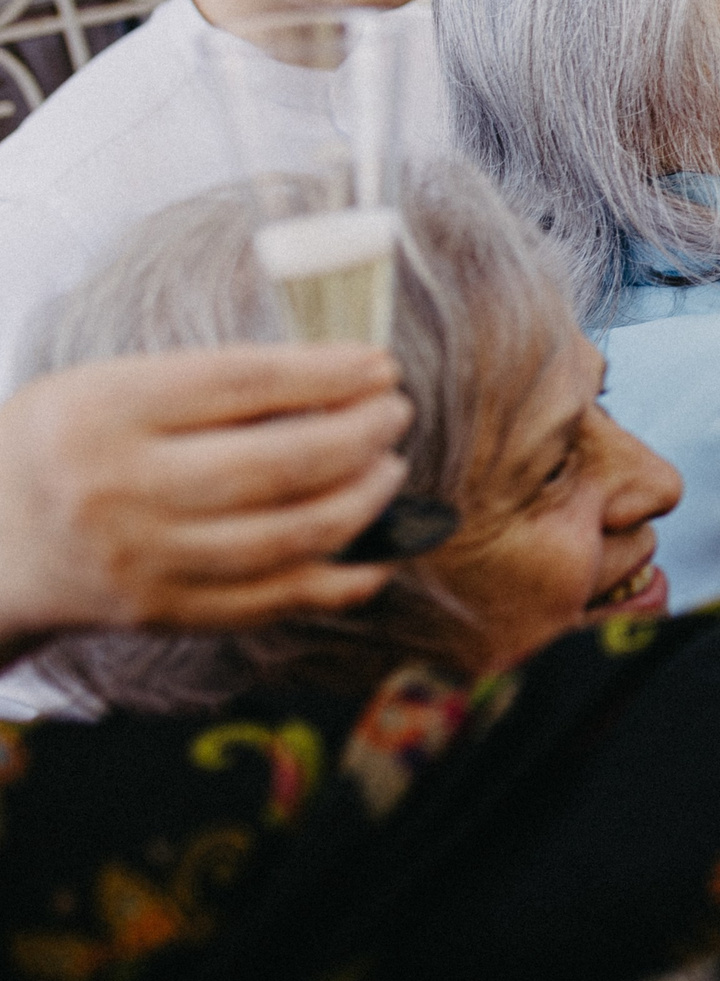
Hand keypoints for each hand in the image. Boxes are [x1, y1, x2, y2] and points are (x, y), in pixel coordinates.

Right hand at [0, 346, 412, 647]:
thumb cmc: (61, 448)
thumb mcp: (104, 387)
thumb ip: (208, 384)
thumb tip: (338, 378)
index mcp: (104, 411)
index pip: (244, 383)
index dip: (328, 373)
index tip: (381, 366)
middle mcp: (122, 489)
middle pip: (279, 463)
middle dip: (360, 435)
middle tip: (396, 414)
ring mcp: (144, 561)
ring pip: (290, 535)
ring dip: (364, 501)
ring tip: (390, 468)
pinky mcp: (163, 614)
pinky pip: (276, 599)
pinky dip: (343, 577)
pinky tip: (380, 550)